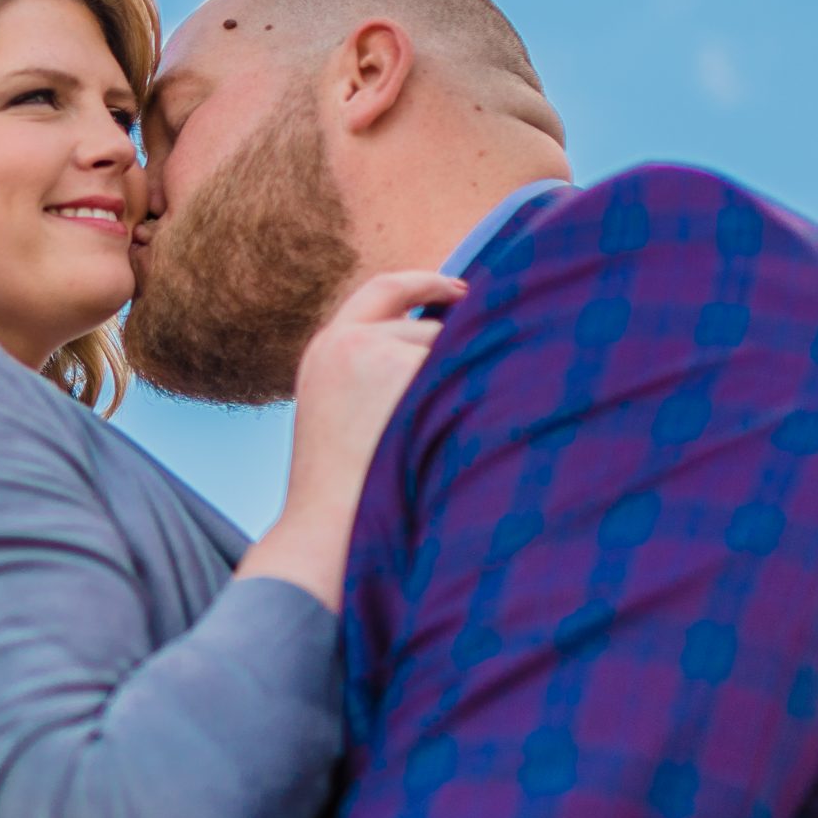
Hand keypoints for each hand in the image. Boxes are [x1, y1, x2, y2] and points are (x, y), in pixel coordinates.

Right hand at [236, 269, 464, 609]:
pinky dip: (480, 400)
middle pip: (427, 326)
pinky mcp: (410, 375)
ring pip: (451, 353)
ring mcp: (379, 355)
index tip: (463, 290)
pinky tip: (473, 439)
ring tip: (461, 440)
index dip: (426, 282)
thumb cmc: (345, 500)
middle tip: (492, 384)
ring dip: (467, 386)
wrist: (330, 536)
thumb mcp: (342, 419)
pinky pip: (467, 375)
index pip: (381, 291)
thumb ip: (370, 377)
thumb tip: (439, 349)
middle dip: (458, 356)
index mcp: (326, 350)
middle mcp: (348, 342)